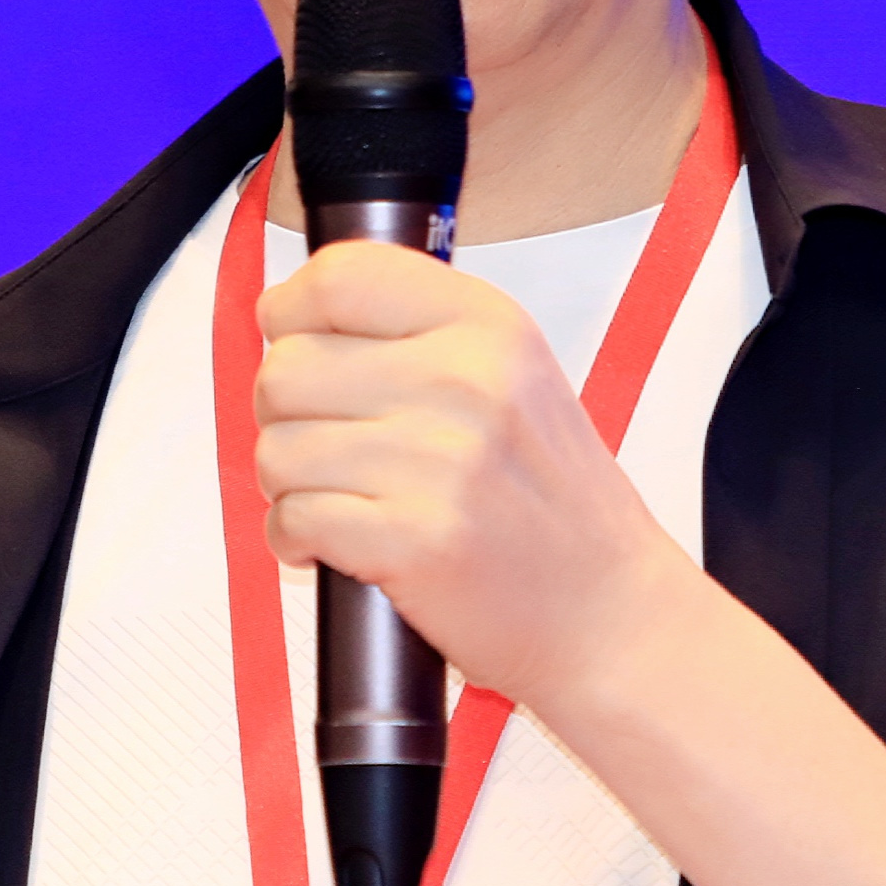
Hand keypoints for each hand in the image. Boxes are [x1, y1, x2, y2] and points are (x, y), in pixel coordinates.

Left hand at [251, 239, 702, 711]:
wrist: (607, 609)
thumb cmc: (554, 504)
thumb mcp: (514, 377)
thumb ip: (420, 335)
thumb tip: (297, 321)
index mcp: (488, 325)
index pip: (342, 276)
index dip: (291, 309)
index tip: (290, 337)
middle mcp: (466, 381)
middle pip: (288, 366)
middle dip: (282, 413)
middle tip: (319, 443)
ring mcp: (439, 462)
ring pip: (278, 447)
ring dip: (286, 483)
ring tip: (335, 498)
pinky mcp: (412, 540)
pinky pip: (292, 518)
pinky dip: (293, 538)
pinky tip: (330, 545)